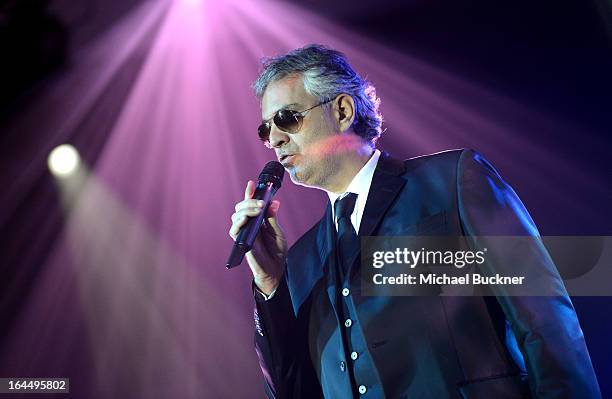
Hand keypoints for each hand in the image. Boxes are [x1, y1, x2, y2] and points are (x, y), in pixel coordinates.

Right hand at [229, 180, 286, 294]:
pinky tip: (245, 219)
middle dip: (250, 201)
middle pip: (241, 207)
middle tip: (262, 203)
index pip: (251, 204)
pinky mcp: (241, 242)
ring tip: (258, 210)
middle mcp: (249, 224)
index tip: (252, 183)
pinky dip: (238, 222)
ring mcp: (244, 232)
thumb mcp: (277, 231)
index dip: (250, 193)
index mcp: (258, 220)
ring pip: (236, 215)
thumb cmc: (277, 251)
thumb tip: (274, 202)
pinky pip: (234, 230)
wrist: (276, 269)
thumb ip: (272, 218)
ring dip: (246, 210)